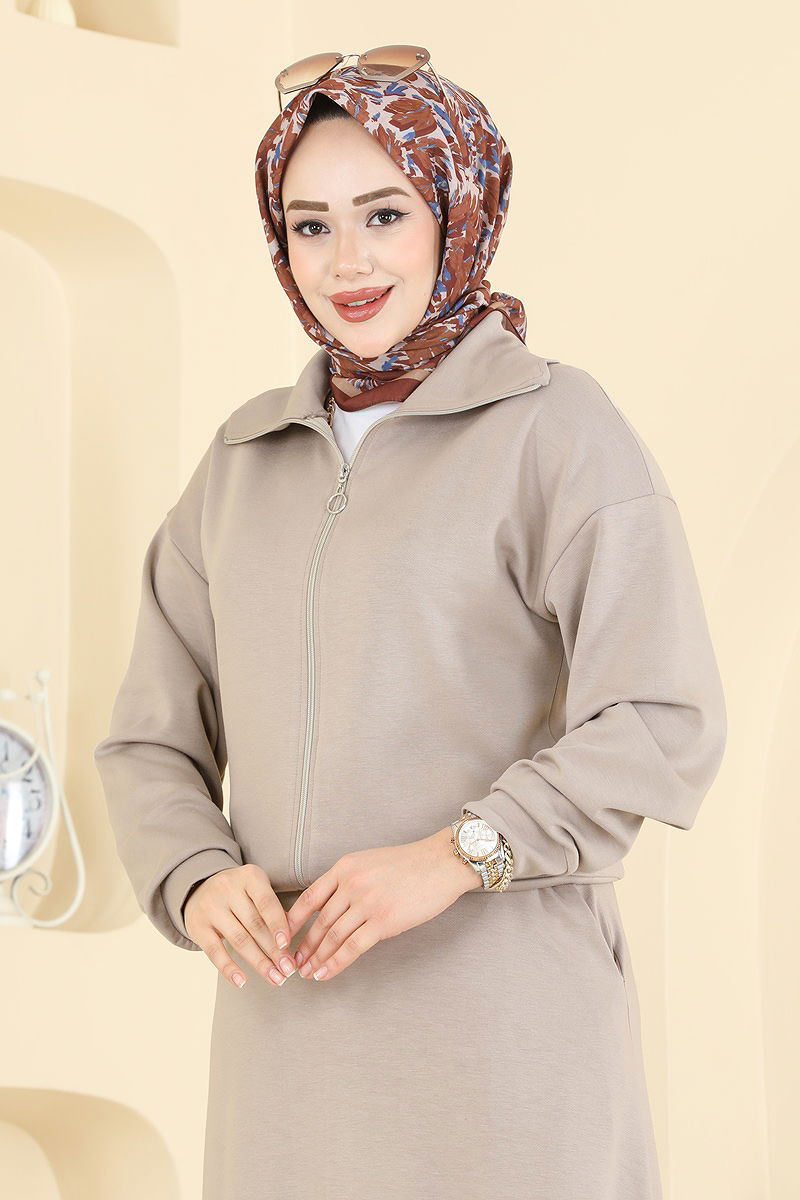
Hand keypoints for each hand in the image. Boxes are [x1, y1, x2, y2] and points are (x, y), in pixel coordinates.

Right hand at [183, 864, 299, 989]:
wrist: (200, 888)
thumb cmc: (239, 893)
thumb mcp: (256, 890)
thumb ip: (273, 911)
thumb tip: (290, 944)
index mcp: (249, 876)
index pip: (267, 903)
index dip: (278, 925)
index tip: (288, 946)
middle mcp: (228, 888)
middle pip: (255, 925)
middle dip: (274, 951)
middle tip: (288, 970)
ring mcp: (210, 907)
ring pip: (238, 940)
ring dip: (259, 963)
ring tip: (275, 978)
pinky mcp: (197, 926)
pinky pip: (214, 952)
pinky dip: (229, 968)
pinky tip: (242, 981)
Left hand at [283, 826, 480, 982]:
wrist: (441, 863)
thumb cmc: (410, 863)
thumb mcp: (370, 861)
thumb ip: (349, 880)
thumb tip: (332, 906)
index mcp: (345, 867)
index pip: (310, 897)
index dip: (293, 921)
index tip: (282, 937)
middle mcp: (351, 884)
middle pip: (319, 922)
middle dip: (303, 946)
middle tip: (293, 963)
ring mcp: (367, 903)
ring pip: (332, 937)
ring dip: (317, 958)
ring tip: (307, 973)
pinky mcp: (383, 922)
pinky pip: (353, 947)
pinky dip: (336, 964)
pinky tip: (326, 974)